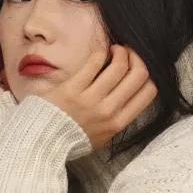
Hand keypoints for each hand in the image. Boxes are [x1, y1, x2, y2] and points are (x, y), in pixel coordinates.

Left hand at [26, 43, 158, 151]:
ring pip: (119, 66)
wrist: (43, 142)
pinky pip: (94, 63)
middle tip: (129, 54)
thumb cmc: (73, 139)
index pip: (148, 92)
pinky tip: (100, 53)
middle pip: (138, 75)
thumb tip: (130, 94)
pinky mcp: (73, 88)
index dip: (149, 75)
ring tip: (114, 50)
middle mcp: (109, 111)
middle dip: (137, 58)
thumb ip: (118, 118)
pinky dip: (101, 53)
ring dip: (120, 51)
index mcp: (119, 123)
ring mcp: (90, 99)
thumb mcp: (103, 136)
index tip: (138, 68)